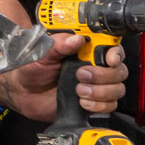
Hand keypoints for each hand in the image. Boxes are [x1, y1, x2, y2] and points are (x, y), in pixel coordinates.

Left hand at [4, 33, 128, 122]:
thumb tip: (76, 39)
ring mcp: (97, 85)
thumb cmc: (33, 69)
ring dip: (99, 92)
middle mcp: (95, 66)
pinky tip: (82, 102)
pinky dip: (98, 105)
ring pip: (117, 89)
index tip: (109, 59)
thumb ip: (59, 45)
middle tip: (80, 75)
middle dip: (103, 75)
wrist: (25, 93)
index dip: (116, 53)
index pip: (112, 47)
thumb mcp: (42, 53)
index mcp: (85, 50)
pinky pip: (110, 105)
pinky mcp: (95, 102)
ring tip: (78, 90)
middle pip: (119, 70)